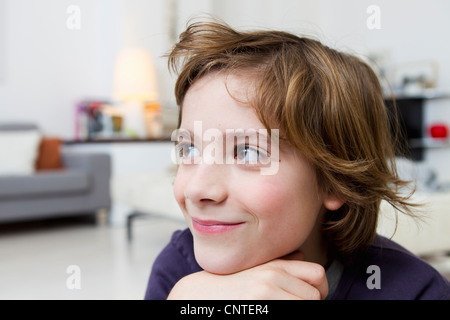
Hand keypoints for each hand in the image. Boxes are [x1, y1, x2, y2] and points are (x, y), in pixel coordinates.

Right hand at [167, 251, 327, 299]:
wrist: (196, 297)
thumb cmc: (224, 287)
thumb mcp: (252, 269)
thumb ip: (278, 262)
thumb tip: (301, 254)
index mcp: (274, 267)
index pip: (317, 273)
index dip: (320, 289)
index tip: (312, 297)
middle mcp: (272, 278)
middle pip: (314, 295)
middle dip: (309, 303)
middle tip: (294, 304)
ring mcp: (266, 296)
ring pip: (306, 305)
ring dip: (298, 308)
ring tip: (279, 306)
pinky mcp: (261, 309)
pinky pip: (290, 312)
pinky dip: (287, 313)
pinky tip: (267, 310)